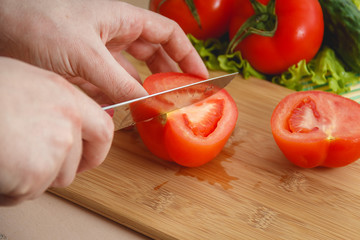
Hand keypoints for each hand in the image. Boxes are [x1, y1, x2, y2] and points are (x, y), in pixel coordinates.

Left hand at [0, 0, 208, 103]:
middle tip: (180, 98)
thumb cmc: (37, 23)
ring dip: (141, 92)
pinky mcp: (83, 68)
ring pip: (130, 74)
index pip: (167, 34)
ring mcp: (98, 52)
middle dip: (168, 76)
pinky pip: (108, 85)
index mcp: (122, 20)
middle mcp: (114, 35)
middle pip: (153, 55)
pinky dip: (116, 99)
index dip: (186, 55)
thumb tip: (147, 102)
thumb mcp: (85, 54)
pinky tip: (119, 111)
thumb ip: (119, 81)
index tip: (199, 77)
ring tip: (153, 110)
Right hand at [0, 57, 113, 205]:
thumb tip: (67, 122)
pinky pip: (29, 192)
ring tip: (6, 157)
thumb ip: (53, 104)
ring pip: (55, 179)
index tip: (86, 158)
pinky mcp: (36, 171)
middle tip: (37, 167)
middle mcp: (68, 119)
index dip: (96, 149)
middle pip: (79, 161)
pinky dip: (11, 189)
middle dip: (61, 170)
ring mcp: (55, 145)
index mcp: (66, 96)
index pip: (103, 130)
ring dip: (32, 178)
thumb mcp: (25, 82)